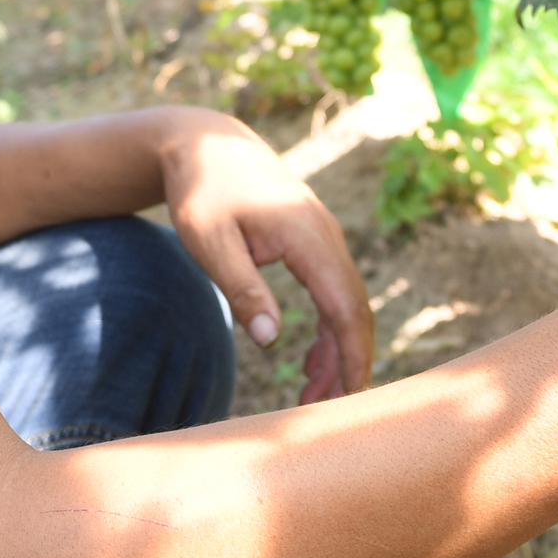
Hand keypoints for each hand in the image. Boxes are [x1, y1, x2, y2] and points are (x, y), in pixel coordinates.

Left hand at [157, 111, 375, 401]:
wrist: (206, 144)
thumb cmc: (202, 191)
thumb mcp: (210, 242)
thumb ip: (243, 290)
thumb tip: (273, 342)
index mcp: (308, 236)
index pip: (345, 307)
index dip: (352, 355)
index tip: (349, 399)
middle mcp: (328, 236)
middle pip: (355, 310)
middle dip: (349, 363)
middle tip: (325, 413)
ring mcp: (325, 237)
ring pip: (348, 303)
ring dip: (337, 351)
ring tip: (312, 397)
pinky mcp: (315, 242)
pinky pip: (334, 291)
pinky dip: (328, 329)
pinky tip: (311, 361)